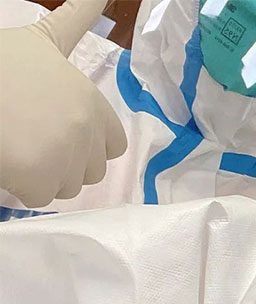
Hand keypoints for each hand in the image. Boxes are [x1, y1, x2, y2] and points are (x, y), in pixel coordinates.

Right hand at [0, 0, 126, 207]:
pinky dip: (21, 187)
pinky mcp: (40, 176)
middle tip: (31, 142)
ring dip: (44, 177)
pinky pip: (39, 197)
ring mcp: (67, 153)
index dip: (89, 147)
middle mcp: (87, 128)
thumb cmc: (1, 63)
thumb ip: (74, 24)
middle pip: (91, 171)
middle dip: (66, 165)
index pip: (114, 145)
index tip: (61, 137)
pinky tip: (7, 160)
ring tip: (17, 146)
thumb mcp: (41, 41)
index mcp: (92, 99)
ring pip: (67, 187)